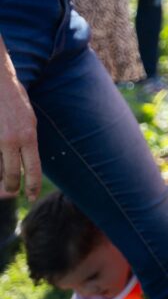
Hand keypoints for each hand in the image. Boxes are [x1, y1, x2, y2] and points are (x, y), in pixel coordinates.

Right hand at [0, 63, 40, 200]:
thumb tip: (25, 162)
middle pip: (10, 174)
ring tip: (3, 181)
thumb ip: (27, 142)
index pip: (33, 169)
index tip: (30, 196)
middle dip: (12, 186)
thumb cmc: (15, 101)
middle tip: (12, 192)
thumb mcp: (29, 122)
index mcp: (28, 136)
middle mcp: (11, 140)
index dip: (32, 186)